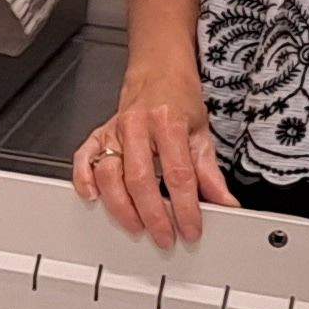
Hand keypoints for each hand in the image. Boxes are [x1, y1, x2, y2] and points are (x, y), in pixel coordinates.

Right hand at [71, 65, 232, 249]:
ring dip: (121, 207)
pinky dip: (84, 181)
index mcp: (169, 123)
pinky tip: (93, 198)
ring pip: (109, 175)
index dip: (185, 207)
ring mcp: (114, 130)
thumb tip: (225, 204)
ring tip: (136, 227)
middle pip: (141, 179)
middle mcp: (138, 126)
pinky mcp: (98, 134)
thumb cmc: (179, 100)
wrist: (158, 71)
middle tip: (164, 237)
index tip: (190, 229)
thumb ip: (210, 173)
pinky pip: (83, 159)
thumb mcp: (202, 133)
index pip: (178, 174)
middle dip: (153, 215)